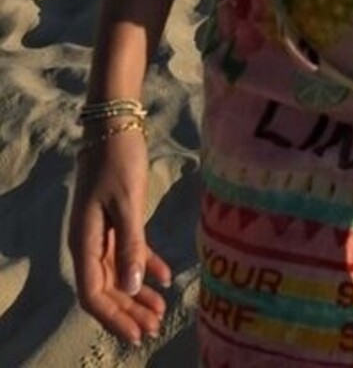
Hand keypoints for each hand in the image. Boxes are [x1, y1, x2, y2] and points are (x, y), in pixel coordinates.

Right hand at [67, 131, 171, 344]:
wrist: (114, 123)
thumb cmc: (118, 160)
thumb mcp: (127, 202)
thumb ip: (131, 245)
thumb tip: (132, 288)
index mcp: (84, 242)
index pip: (94, 294)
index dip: (115, 317)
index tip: (137, 332)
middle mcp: (88, 243)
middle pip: (106, 289)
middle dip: (129, 312)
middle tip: (154, 328)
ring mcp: (101, 232)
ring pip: (118, 274)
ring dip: (137, 294)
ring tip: (161, 311)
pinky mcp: (115, 220)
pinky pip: (128, 253)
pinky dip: (145, 266)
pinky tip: (165, 278)